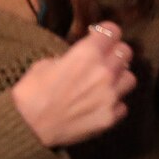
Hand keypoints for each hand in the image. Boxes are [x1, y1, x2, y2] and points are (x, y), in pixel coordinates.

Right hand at [10, 21, 136, 147]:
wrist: (29, 127)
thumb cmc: (31, 93)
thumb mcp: (45, 64)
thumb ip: (71, 58)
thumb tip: (80, 59)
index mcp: (87, 54)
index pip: (113, 31)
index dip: (108, 33)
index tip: (103, 37)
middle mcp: (104, 72)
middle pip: (126, 52)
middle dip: (116, 53)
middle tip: (106, 59)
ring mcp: (110, 96)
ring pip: (130, 78)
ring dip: (119, 79)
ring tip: (106, 84)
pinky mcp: (111, 117)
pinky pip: (123, 105)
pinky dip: (114, 104)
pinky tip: (100, 105)